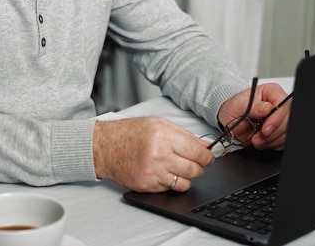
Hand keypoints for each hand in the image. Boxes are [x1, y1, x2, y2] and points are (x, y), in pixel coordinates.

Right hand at [93, 117, 213, 191]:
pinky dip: (170, 182)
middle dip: (199, 167)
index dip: (207, 156)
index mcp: (164, 137)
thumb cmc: (130, 133)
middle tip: (194, 162)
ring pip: (185, 183)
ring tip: (177, 167)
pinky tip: (163, 171)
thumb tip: (206, 146)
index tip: (208, 157)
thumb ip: (185, 135)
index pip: (198, 152)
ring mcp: (153, 173)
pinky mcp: (147, 186)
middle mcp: (159, 156)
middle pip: (195, 170)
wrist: (106, 147)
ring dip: (186, 176)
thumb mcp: (159, 124)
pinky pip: (169, 189)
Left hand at [218, 83, 290, 150]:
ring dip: (272, 140)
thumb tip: (266, 108)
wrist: (230, 121)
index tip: (265, 130)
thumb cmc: (234, 109)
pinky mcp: (281, 130)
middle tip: (257, 138)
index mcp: (270, 92)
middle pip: (288, 119)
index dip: (277, 119)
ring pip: (287, 131)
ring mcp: (281, 117)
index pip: (283, 104)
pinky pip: (284, 140)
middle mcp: (279, 103)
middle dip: (273, 133)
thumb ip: (251, 106)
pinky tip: (262, 142)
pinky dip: (273, 144)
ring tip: (256, 140)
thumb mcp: (236, 106)